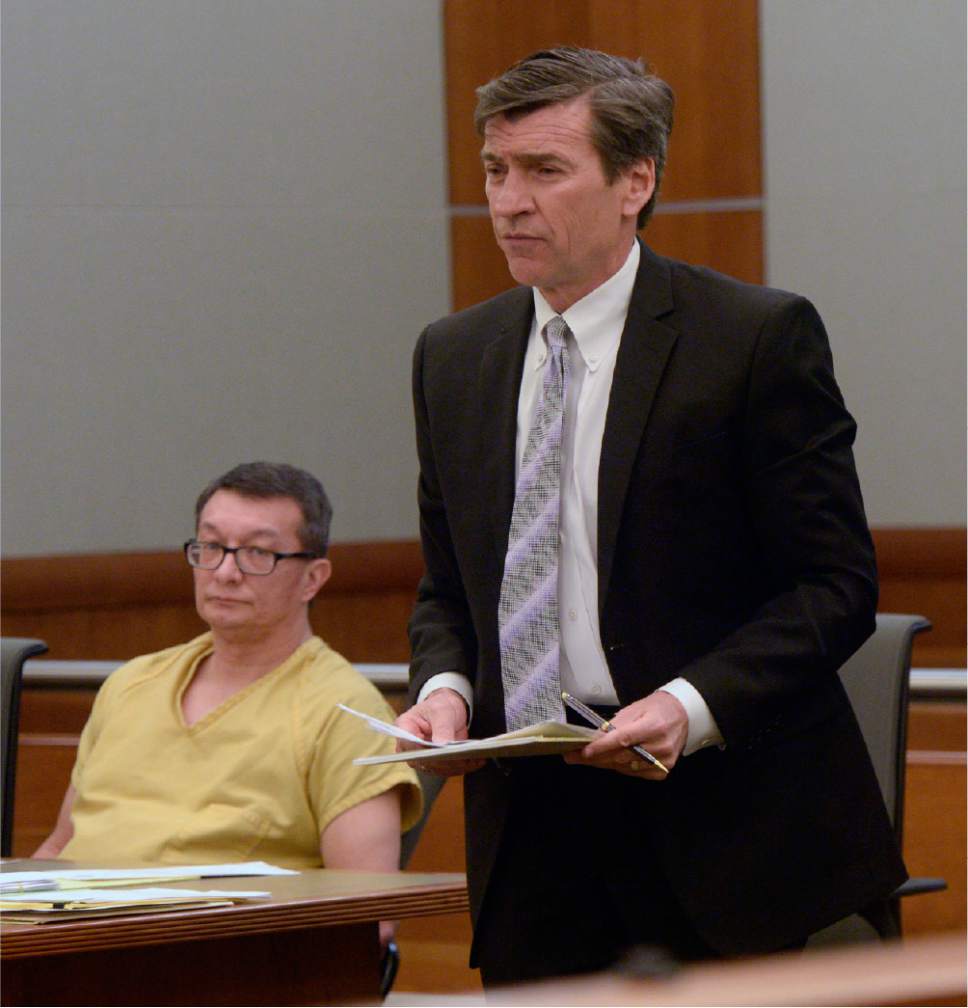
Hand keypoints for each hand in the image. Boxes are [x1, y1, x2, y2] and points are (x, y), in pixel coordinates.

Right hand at [395, 688, 484, 776]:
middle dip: (446, 761)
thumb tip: (442, 747)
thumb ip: (441, 728)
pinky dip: (463, 766)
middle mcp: (410, 747)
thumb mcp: (442, 711)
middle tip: (465, 758)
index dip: (425, 751)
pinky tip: (476, 761)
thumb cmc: (440, 705)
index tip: (442, 752)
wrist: (448, 708)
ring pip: (438, 768)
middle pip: (425, 761)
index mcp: (404, 729)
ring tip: (476, 759)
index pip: (410, 745)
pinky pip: (448, 769)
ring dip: (458, 766)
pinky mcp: (436, 763)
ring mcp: (422, 757)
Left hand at [563, 690, 687, 778]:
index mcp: (654, 726)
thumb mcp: (636, 708)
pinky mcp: (663, 771)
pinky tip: (609, 761)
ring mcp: (663, 761)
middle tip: (572, 756)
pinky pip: (635, 773)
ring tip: (586, 758)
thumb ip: (617, 724)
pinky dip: (620, 767)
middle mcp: (660, 746)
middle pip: (621, 756)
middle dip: (595, 757)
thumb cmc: (656, 708)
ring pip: (625, 767)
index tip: (583, 751)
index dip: (602, 747)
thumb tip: (596, 737)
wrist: (684, 715)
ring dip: (605, 763)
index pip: (623, 739)